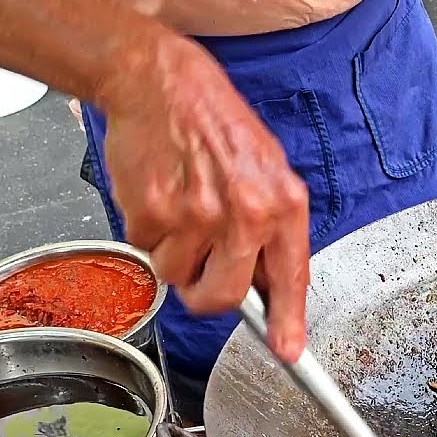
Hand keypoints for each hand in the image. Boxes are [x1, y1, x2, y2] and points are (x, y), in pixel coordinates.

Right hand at [100, 37, 309, 362]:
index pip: (290, 278)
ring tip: (181, 208)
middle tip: (201, 267)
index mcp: (282, 204)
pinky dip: (146, 231)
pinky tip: (159, 195)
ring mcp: (197, 215)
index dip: (288, 322)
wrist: (162, 84)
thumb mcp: (267, 170)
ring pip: (177, 276)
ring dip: (173, 255)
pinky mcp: (153, 212)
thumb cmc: (216, 126)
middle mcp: (245, 214)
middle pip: (224, 297)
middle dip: (207, 294)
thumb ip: (271, 229)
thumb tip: (267, 288)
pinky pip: (145, 249)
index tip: (288, 352)